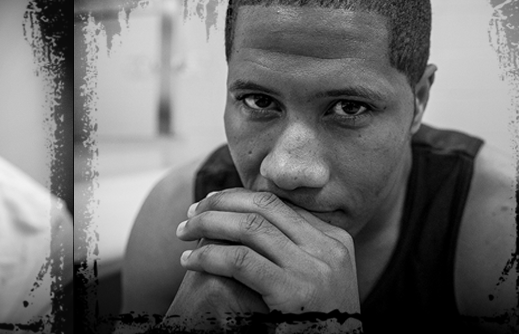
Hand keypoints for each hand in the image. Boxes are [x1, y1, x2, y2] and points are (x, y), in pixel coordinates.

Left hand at [174, 189, 361, 329]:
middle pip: (264, 207)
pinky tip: (188, 261)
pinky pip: (240, 260)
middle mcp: (329, 249)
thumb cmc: (312, 322)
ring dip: (207, 225)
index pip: (280, 204)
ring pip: (249, 228)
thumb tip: (247, 217)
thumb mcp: (315, 277)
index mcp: (336, 240)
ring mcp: (314, 269)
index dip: (239, 198)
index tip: (211, 202)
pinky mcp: (294, 292)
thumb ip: (291, 249)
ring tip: (182, 233)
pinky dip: (208, 256)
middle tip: (192, 212)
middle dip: (220, 204)